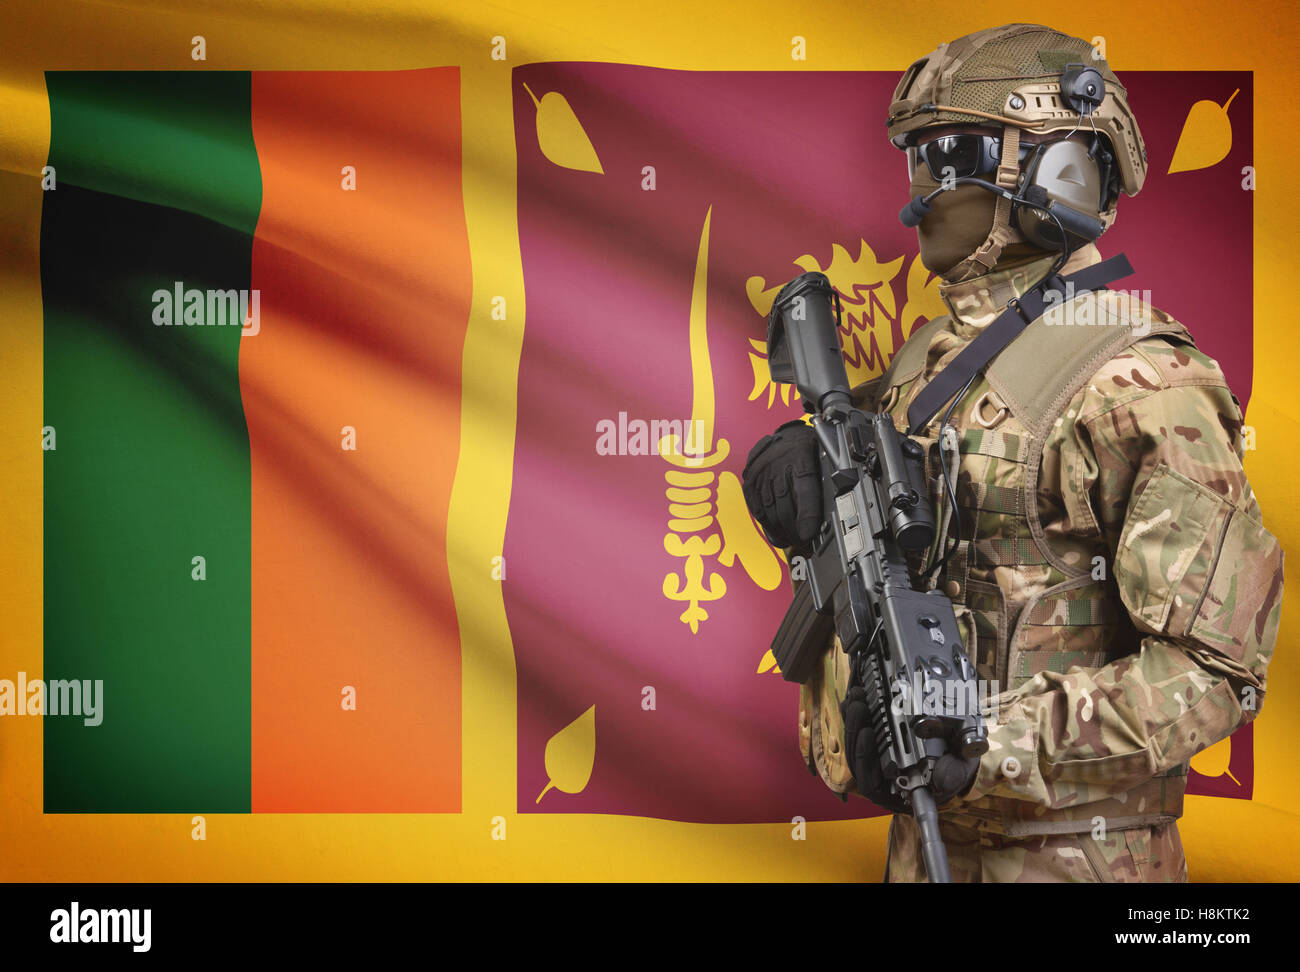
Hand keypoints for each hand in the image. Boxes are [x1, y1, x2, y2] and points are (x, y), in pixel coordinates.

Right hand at [741, 419, 822, 554]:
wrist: (785, 433)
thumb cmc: (808, 446)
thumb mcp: (823, 456)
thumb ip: (824, 481)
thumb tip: (834, 510)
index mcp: (801, 454)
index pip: (804, 489)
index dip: (806, 516)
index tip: (808, 534)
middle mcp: (778, 463)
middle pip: (784, 504)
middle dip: (793, 529)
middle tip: (802, 541)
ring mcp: (761, 471)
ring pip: (768, 509)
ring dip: (779, 529)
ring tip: (790, 540)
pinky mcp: (750, 480)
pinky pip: (756, 507)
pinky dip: (766, 523)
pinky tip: (775, 531)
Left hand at [840, 686, 978, 812]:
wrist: (959, 750)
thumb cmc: (956, 762)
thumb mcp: (963, 765)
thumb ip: (955, 772)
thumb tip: (941, 781)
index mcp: (902, 789)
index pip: (872, 784)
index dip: (864, 760)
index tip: (867, 734)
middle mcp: (885, 778)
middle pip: (858, 758)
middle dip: (856, 729)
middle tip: (860, 707)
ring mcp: (877, 760)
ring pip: (854, 743)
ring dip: (853, 718)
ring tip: (858, 697)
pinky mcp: (874, 743)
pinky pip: (855, 732)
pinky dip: (852, 715)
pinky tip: (852, 699)